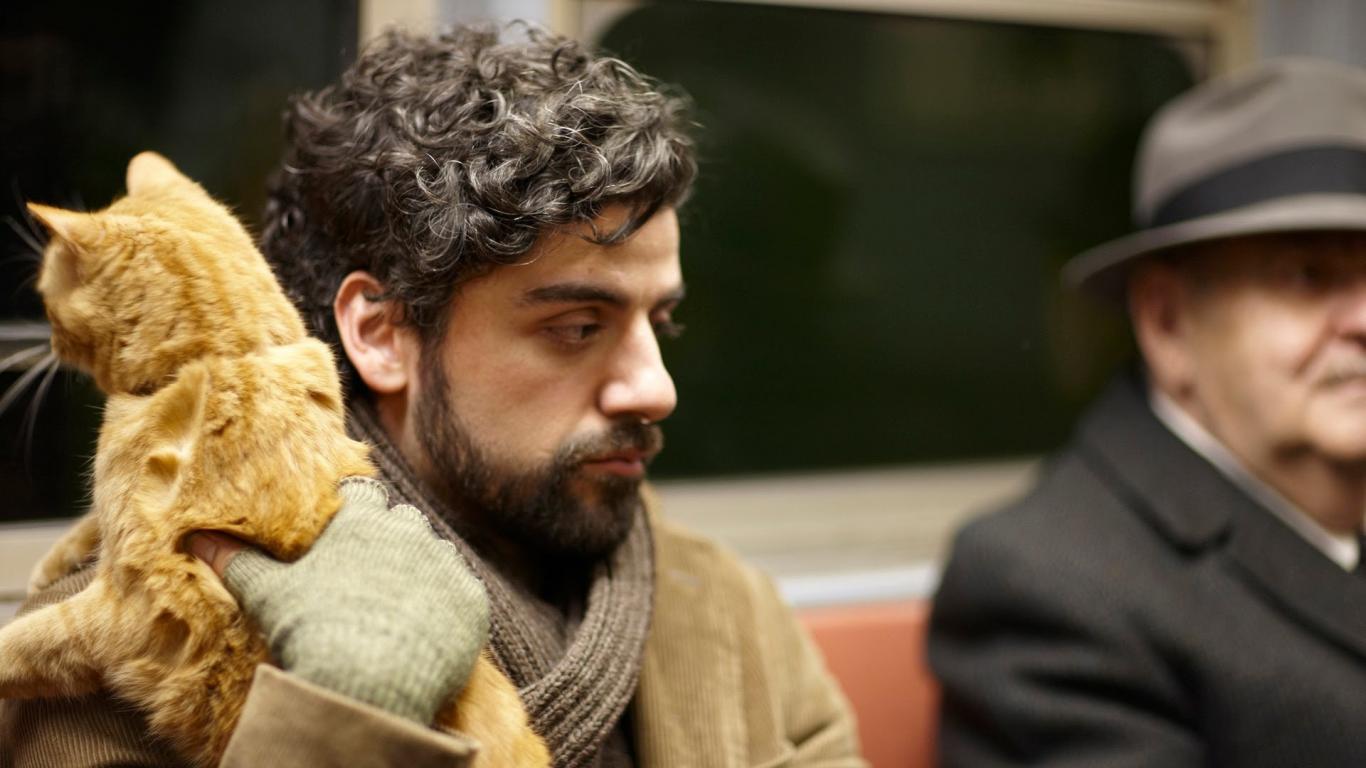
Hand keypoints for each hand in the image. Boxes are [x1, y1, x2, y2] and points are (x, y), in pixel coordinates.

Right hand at [187, 477, 488, 724]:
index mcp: (363, 521)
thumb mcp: (268, 595)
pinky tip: (426, 631)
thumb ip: (237, 562)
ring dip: (422, 571)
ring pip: (437, 555)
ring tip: (399, 606)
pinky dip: (448, 609)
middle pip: (404, 522)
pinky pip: (463, 596)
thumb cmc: (313, 631)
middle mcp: (411, 533)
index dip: (354, 512)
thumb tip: (196, 539)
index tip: (346, 530)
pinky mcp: (473, 602)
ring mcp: (446, 566)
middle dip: (391, 539)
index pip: (362, 495)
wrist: (369, 683)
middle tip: (371, 573)